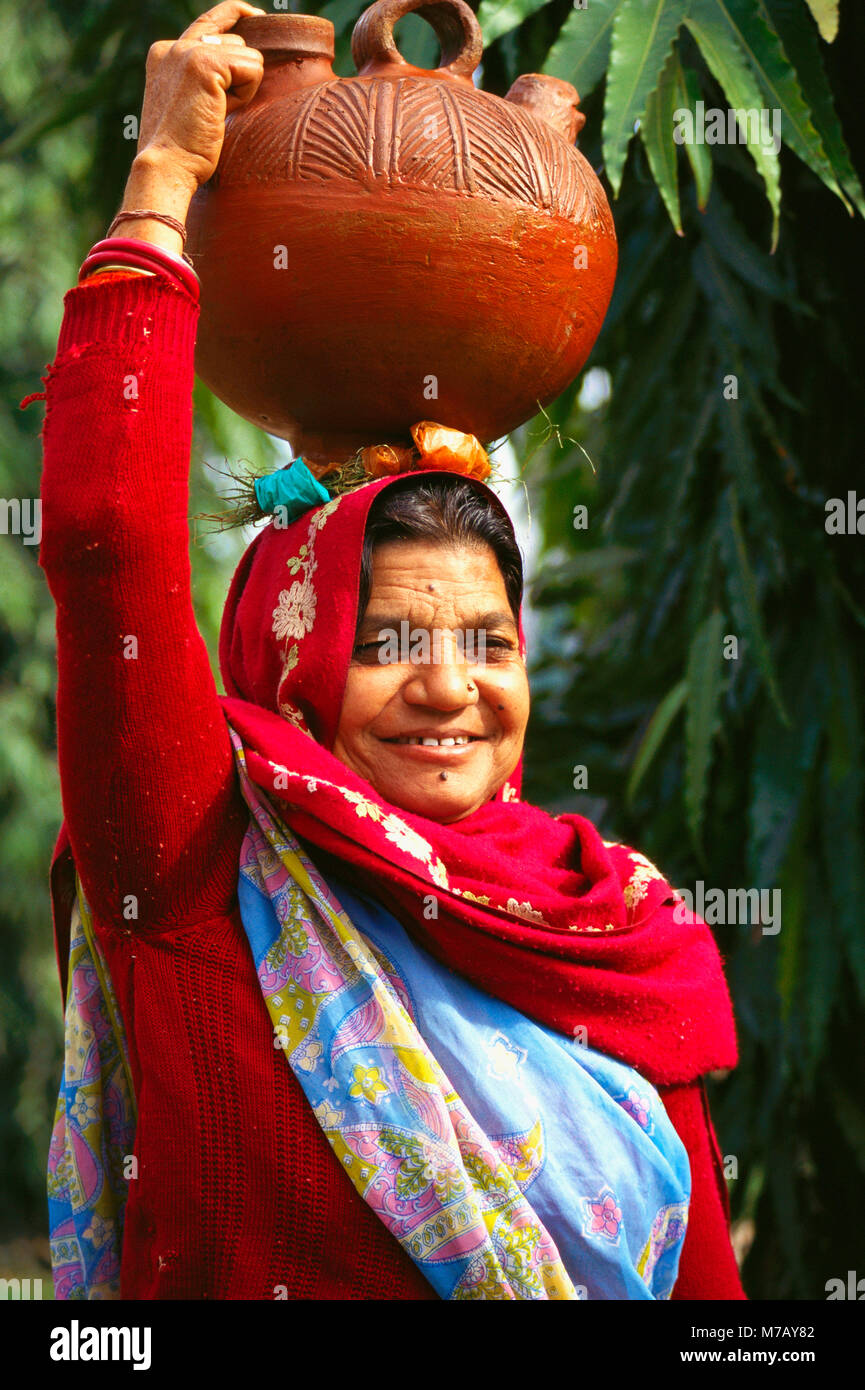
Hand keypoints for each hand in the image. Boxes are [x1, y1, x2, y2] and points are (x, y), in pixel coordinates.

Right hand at [137, 2, 265, 195]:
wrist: (166, 166)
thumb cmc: (182, 150)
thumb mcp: (189, 103)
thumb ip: (205, 77)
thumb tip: (243, 58)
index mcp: (165, 53)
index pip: (209, 22)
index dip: (237, 14)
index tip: (255, 16)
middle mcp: (173, 45)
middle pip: (235, 41)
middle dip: (238, 78)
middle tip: (213, 112)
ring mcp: (187, 51)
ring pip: (247, 54)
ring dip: (242, 90)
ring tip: (213, 114)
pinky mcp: (205, 63)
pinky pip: (253, 67)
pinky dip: (247, 93)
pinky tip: (221, 111)